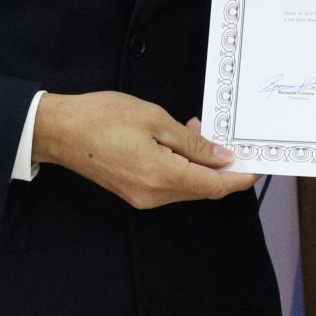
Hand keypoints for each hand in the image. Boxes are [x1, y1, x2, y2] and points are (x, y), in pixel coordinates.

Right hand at [34, 91, 259, 209]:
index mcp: (163, 177)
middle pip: (203, 189)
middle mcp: (155, 196)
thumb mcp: (155, 120)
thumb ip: (193, 143)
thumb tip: (222, 157)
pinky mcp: (134, 192)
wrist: (58, 131)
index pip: (216, 186)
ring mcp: (143, 197)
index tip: (258, 164)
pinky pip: (169, 184)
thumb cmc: (102, 118)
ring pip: (187, 187)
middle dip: (221, 166)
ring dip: (200, 163)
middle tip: (227, 136)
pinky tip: (177, 141)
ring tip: (195, 129)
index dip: (240, 177)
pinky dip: (182, 166)